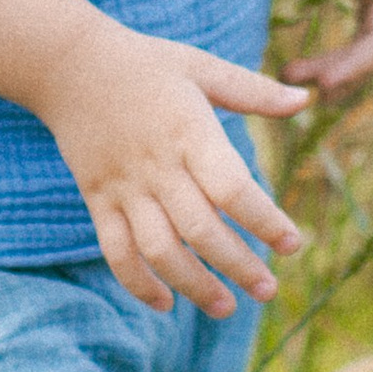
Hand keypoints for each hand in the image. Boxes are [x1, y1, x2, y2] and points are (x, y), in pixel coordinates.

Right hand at [37, 27, 308, 316]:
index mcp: (189, 132)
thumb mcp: (201, 67)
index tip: (292, 245)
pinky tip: (165, 303)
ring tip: (225, 307)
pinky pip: (115, 251)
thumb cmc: (146, 64)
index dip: (264, 221)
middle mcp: (157, 165)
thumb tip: (304, 100)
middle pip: (201, 229)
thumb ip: (253, 91)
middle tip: (268, 291)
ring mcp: (124, 186)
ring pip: (159, 249)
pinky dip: (137, 283)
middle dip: (238, 266)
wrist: (68, 63)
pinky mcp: (97, 199)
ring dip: (194, 285)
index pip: (232, 189)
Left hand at [275, 0, 372, 96]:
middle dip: (340, 74)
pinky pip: (352, 42)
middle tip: (293, 85)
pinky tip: (298, 69)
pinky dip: (330, 58)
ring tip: (288, 78)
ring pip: (362, 52)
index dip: (356, 63)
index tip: (324, 85)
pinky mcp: (365, 5)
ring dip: (332, 71)